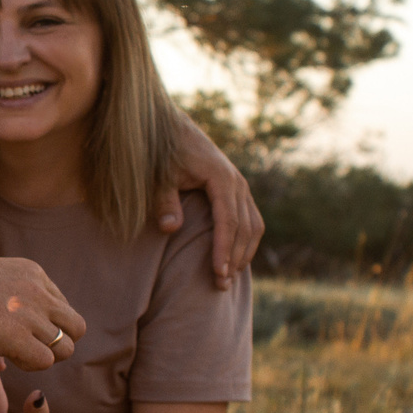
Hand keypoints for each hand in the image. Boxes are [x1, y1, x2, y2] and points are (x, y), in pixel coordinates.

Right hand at [0, 258, 83, 370]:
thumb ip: (15, 294)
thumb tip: (25, 323)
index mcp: (33, 272)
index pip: (64, 308)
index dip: (47, 326)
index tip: (21, 331)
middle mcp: (37, 289)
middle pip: (76, 328)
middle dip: (57, 344)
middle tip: (27, 349)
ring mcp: (28, 312)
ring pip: (64, 348)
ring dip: (42, 357)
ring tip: (13, 353)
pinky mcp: (14, 335)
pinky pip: (44, 361)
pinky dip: (29, 366)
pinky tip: (6, 357)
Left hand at [161, 115, 262, 286]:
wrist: (172, 128)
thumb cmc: (163, 152)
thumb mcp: (159, 175)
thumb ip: (164, 200)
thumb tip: (171, 228)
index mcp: (220, 177)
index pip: (228, 220)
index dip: (224, 248)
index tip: (218, 272)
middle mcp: (237, 182)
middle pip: (245, 227)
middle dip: (235, 257)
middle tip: (220, 284)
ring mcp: (240, 186)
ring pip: (253, 225)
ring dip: (244, 252)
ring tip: (228, 277)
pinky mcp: (237, 190)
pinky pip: (250, 219)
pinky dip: (245, 241)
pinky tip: (233, 259)